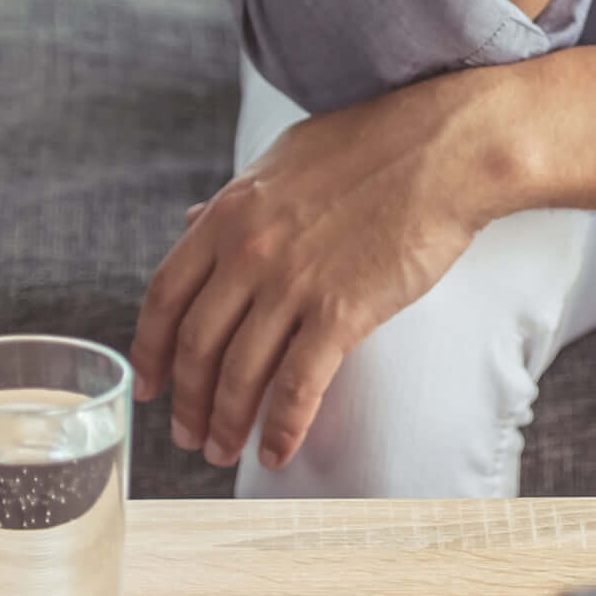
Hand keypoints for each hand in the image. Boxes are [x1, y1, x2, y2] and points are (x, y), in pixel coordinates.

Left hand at [132, 70, 508, 469]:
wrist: (445, 149)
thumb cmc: (374, 144)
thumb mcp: (283, 161)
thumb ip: (235, 200)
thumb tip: (193, 220)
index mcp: (229, 214)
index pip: (164, 296)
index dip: (150, 349)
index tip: (151, 383)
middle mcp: (248, 253)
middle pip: (196, 346)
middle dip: (186, 402)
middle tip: (187, 434)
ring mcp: (293, 285)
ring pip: (239, 374)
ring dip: (225, 424)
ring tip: (223, 452)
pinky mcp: (342, 313)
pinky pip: (299, 386)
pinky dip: (282, 428)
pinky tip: (276, 451)